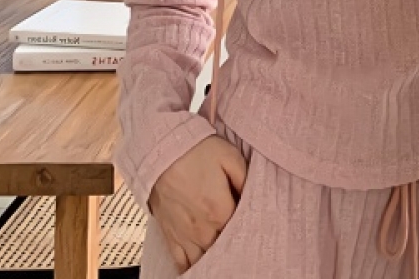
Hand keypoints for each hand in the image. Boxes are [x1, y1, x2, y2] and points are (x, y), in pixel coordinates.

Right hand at [148, 135, 247, 274]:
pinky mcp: (169, 234)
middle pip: (222, 247)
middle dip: (231, 244)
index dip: (248, 227)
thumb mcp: (231, 158)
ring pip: (202, 258)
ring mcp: (184, 234)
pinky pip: (180, 262)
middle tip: (238, 239)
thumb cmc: (197, 151)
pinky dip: (189, 267)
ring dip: (212, 257)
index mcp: (219, 211)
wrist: (163, 150)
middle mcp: (201, 228)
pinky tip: (198, 268)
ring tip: (222, 257)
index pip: (240, 231)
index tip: (254, 225)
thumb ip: (246, 181)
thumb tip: (255, 196)